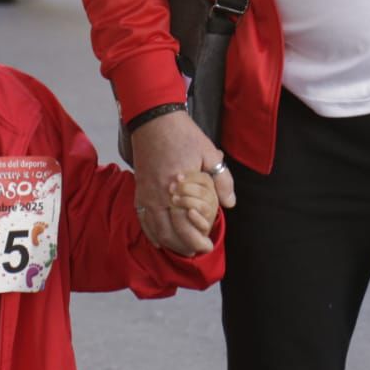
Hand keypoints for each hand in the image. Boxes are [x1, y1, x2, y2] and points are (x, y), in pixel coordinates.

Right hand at [129, 110, 234, 256]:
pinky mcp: (139, 190)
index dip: (197, 240)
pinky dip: (151, 232)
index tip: (207, 245)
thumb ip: (222, 179)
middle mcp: (160, 195)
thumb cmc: (183, 135)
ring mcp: (147, 194)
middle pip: (170, 233)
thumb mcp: (209, 152)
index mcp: (179, 187)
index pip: (186, 225)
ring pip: (155, 229)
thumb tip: (230, 203)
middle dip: (184, 247)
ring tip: (182, 249)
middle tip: (197, 251)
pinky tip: (159, 240)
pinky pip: (142, 218)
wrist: (153, 119)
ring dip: (169, 243)